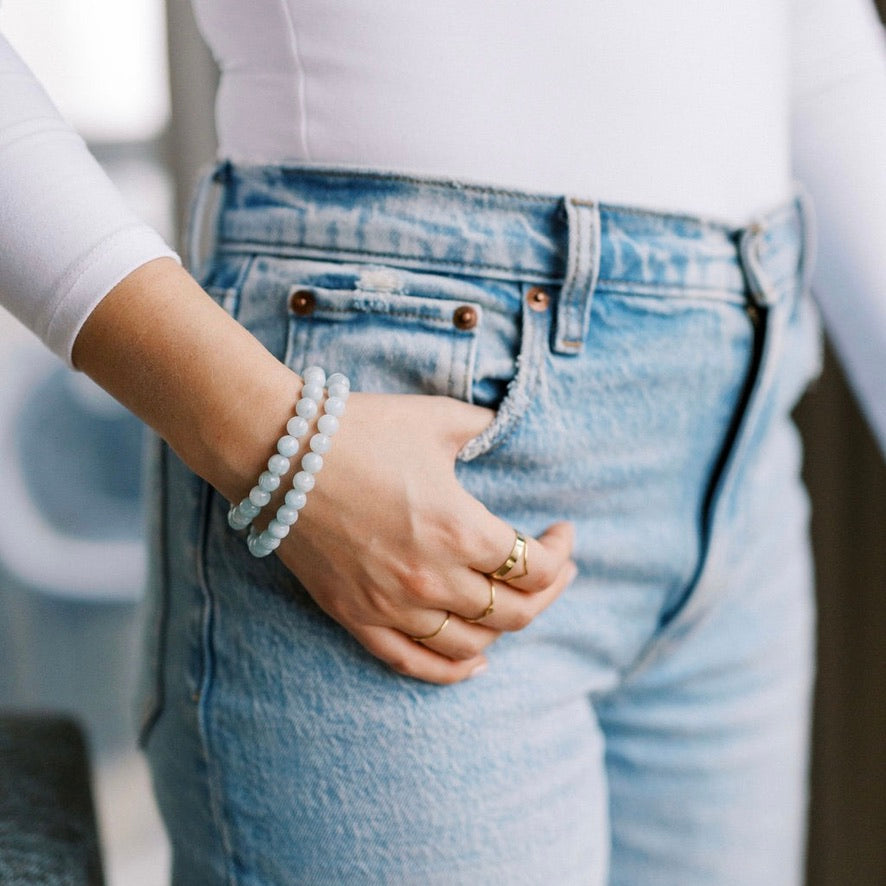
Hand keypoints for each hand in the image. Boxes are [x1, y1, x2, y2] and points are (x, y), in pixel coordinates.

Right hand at [273, 392, 575, 683]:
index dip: (561, 553)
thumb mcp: (435, 419)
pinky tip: (476, 661)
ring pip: (471, 644)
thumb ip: (481, 425)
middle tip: (556, 569)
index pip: (536, 567)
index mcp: (460, 528)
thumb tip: (502, 427)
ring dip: (505, 628)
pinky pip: (413, 663)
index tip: (562, 533)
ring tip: (516, 604)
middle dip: (547, 592)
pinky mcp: (357, 616)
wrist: (278, 452)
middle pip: (514, 612)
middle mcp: (433, 578)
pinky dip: (452, 671)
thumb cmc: (360, 429)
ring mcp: (393, 605)